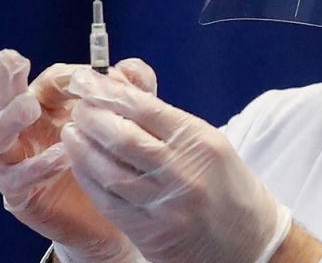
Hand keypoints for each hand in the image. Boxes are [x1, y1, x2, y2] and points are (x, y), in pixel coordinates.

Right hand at [0, 49, 149, 262]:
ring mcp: (16, 161)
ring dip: (9, 119)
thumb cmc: (112, 162)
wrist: (113, 217)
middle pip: (5, 98)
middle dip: (8, 77)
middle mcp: (27, 129)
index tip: (89, 74)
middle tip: (13, 58)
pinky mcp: (19, 194)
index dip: (68, 74)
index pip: (49, 80)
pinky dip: (37, 164)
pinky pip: (16, 177)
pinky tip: (61, 157)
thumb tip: (129, 67)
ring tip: (29, 107)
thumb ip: (132, 94)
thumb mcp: (128, 124)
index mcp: (50, 107)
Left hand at [62, 68, 294, 262]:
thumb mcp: (209, 142)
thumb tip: (121, 86)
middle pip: (122, 137)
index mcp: (201, 143)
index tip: (86, 81)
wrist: (249, 241)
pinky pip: (109, 201)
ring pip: (109, 171)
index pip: (144, 108)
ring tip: (72, 132)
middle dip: (92, 117)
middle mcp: (184, 173)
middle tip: (77, 105)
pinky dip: (89, 179)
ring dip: (83, 148)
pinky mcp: (151, 233)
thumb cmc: (227, 185)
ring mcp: (166, 206)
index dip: (108, 92)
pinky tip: (80, 163)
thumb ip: (165, 118)